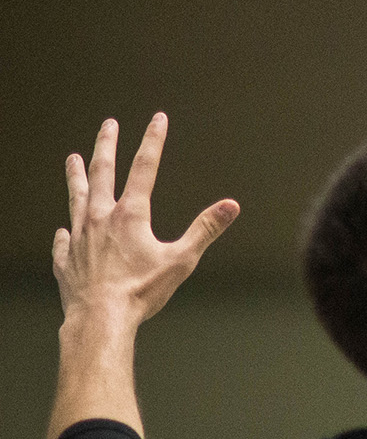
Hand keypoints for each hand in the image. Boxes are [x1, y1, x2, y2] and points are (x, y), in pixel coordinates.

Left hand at [54, 115, 237, 332]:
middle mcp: (100, 218)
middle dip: (106, 146)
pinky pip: (63, 239)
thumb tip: (231, 206)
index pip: (144, 167)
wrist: (99, 320)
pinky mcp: (65, 259)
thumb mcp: (181, 260)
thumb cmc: (141, 292)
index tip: (157, 119)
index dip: (153, 141)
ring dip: (76, 176)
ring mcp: (78, 237)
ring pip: (76, 197)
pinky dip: (65, 232)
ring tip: (72, 159)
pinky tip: (64, 230)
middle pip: (102, 173)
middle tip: (108, 125)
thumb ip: (205, 229)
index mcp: (130, 215)